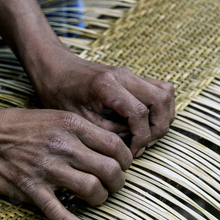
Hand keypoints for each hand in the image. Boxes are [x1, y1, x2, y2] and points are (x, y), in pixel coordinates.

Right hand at [0, 108, 132, 219]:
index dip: (125, 160)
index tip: (121, 166)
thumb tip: (106, 145)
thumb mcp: (51, 116)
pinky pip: (57, 211)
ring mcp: (47, 168)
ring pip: (91, 189)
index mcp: (70, 124)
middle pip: (109, 168)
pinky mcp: (31, 188)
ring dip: (100, 199)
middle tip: (113, 185)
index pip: (115, 145)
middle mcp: (62, 145)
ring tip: (97, 199)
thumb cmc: (16, 125)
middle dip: (118, 182)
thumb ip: (78, 129)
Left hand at [29, 45, 175, 156]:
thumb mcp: (77, 120)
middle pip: (162, 99)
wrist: (53, 68)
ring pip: (166, 93)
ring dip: (163, 117)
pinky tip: (143, 124)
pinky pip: (159, 90)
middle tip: (141, 145)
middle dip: (158, 128)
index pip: (140, 113)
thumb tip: (129, 146)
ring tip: (145, 135)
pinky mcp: (132, 77)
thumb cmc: (58, 93)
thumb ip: (106, 132)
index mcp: (107, 86)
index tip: (131, 152)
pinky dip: (159, 109)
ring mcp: (130, 74)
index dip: (141, 138)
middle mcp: (124, 75)